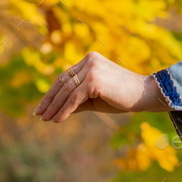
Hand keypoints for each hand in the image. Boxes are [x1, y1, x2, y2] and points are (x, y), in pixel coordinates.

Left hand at [34, 52, 168, 121]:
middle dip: (49, 100)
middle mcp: (89, 61)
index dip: (52, 92)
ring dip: (54, 107)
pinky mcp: (94, 80)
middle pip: (63, 82)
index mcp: (89, 60)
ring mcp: (91, 69)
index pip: (65, 77)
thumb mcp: (95, 99)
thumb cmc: (121, 98)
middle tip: (38, 114)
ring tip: (45, 119)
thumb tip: (58, 111)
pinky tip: (57, 120)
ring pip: (66, 91)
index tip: (42, 106)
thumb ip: (77, 101)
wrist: (143, 95)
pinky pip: (74, 98)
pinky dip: (64, 110)